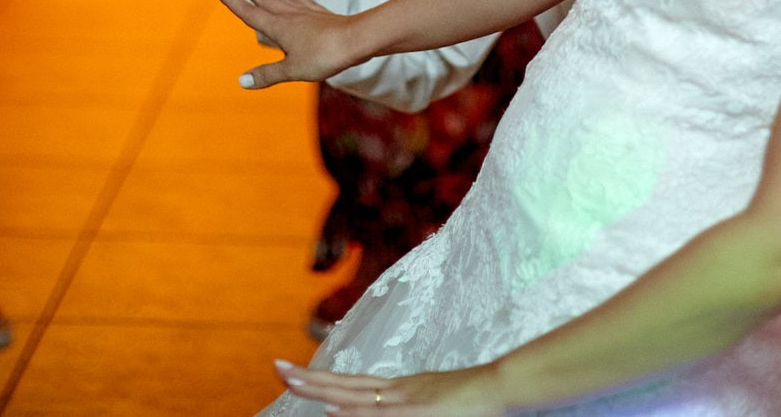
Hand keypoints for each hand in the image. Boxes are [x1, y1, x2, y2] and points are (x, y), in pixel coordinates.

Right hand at [212, 0, 360, 89]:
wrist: (356, 39)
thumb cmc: (323, 55)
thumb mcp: (292, 70)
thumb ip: (267, 74)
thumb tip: (241, 81)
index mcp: (277, 27)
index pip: (248, 12)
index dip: (232, 0)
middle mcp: (288, 14)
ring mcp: (304, 12)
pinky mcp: (319, 13)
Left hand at [276, 359, 506, 413]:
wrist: (502, 386)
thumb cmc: (477, 399)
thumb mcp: (438, 403)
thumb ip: (413, 408)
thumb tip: (393, 410)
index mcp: (401, 389)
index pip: (353, 384)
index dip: (324, 380)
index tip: (297, 376)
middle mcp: (397, 390)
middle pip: (344, 382)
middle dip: (308, 377)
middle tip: (277, 368)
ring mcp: (404, 400)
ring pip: (352, 394)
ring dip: (319, 388)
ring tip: (289, 380)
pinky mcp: (416, 412)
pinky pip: (378, 414)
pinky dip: (354, 412)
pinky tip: (331, 410)